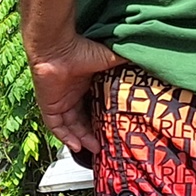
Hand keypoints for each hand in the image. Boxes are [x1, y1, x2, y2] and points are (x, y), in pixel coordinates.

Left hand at [29, 37, 122, 160]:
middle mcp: (72, 93)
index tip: (115, 127)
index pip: (95, 105)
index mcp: (86, 83)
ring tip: (95, 149)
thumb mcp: (110, 59)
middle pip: (83, 119)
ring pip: (71, 126)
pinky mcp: (49, 105)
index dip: (103, 118)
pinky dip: (66, 137)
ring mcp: (59, 100)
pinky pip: (56, 127)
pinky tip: (77, 146)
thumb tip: (147, 62)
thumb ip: (127, 64)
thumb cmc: (82, 48)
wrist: (58, 46)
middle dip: (94, 133)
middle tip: (107, 143)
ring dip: (82, 138)